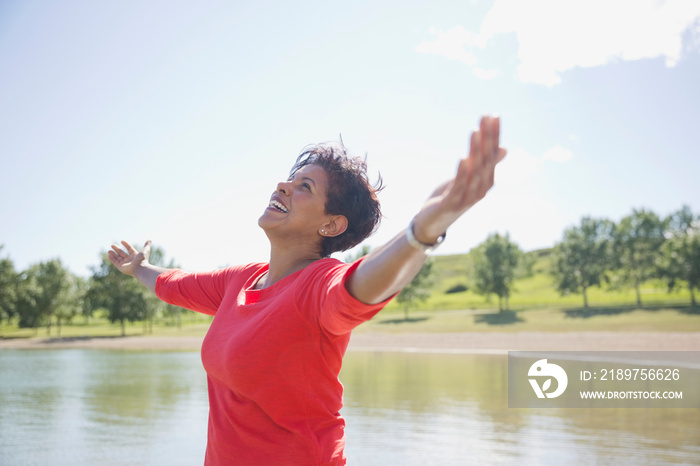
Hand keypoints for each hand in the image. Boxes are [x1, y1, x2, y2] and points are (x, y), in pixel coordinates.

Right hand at [108, 240, 150, 275]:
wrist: (140, 269)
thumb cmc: (143, 259)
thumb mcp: (145, 250)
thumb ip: (147, 245)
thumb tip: (149, 240)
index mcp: (135, 255)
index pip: (130, 249)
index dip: (126, 245)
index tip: (122, 241)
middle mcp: (130, 260)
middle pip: (122, 253)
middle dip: (117, 249)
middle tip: (112, 245)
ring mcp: (125, 264)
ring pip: (118, 258)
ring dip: (113, 254)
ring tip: (109, 250)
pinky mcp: (121, 267)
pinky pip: (116, 262)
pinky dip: (112, 259)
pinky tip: (109, 255)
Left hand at [413, 116, 506, 242]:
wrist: (432, 222)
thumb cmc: (451, 198)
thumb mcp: (468, 178)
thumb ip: (484, 164)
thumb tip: (503, 148)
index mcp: (486, 181)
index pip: (492, 154)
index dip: (493, 135)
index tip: (493, 115)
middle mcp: (481, 189)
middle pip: (486, 160)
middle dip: (486, 138)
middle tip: (486, 117)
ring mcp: (467, 197)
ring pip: (474, 171)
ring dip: (475, 150)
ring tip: (474, 131)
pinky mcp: (452, 203)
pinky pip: (459, 186)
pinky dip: (462, 172)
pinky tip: (462, 158)